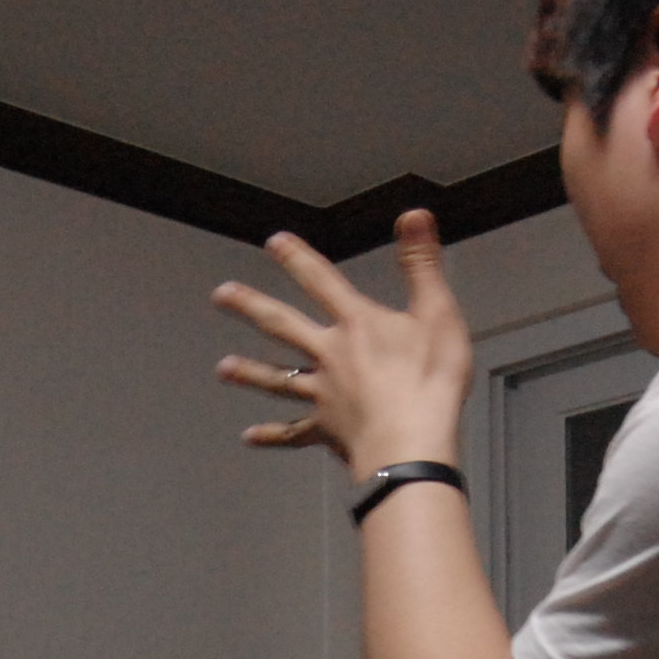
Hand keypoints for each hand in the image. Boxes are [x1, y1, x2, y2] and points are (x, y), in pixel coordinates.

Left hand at [214, 209, 475, 482]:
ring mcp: (324, 394)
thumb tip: (415, 214)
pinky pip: (294, 433)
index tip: (273, 243)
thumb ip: (421, 264)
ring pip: (279, 381)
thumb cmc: (428, 382)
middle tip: (221, 296)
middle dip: (251, 307)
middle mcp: (330, 355)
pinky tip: (250, 436)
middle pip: (283, 326)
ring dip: (250, 373)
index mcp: (356, 324)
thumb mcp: (437, 313)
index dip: (298, 258)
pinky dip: (272, 436)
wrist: (411, 444)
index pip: (321, 281)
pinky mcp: (326, 430)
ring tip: (223, 369)